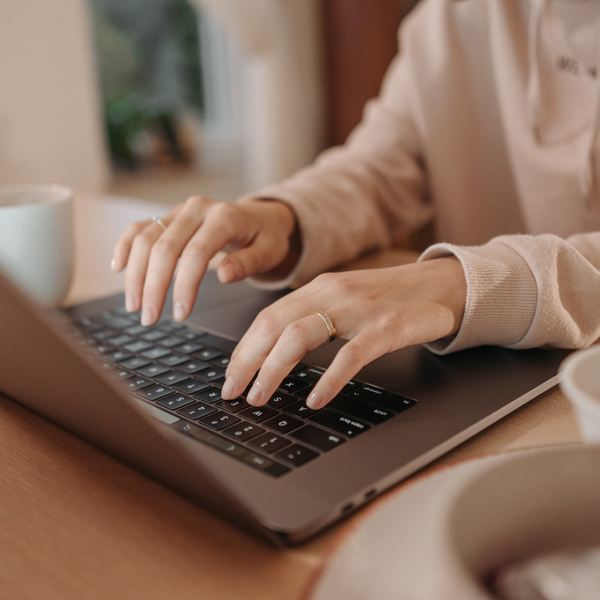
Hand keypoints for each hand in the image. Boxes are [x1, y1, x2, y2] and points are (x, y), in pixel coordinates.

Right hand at [111, 196, 297, 324]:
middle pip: (164, 247)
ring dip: (135, 274)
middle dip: (153, 286)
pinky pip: (139, 228)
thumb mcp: (269, 251)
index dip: (184, 286)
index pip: (196, 253)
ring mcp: (179, 211)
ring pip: (145, 238)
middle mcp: (197, 209)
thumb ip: (248, 262)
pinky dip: (125, 246)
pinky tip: (118, 268)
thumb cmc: (266, 237)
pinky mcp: (168, 217)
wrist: (260, 217)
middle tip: (149, 318)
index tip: (180, 314)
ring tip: (134, 306)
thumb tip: (224, 275)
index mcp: (224, 217)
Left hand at [221, 257, 466, 408]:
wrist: (441, 284)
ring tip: (260, 397)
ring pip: (301, 335)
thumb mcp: (344, 299)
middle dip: (246, 361)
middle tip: (232, 392)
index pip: (267, 317)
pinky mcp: (387, 326)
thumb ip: (313, 317)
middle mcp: (332, 293)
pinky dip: (329, 379)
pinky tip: (316, 400)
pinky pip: (351, 355)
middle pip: (274, 325)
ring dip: (273, 370)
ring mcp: (359, 309)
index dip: (243, 348)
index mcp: (318, 288)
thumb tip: (276, 352)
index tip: (230, 375)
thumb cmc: (389, 297)